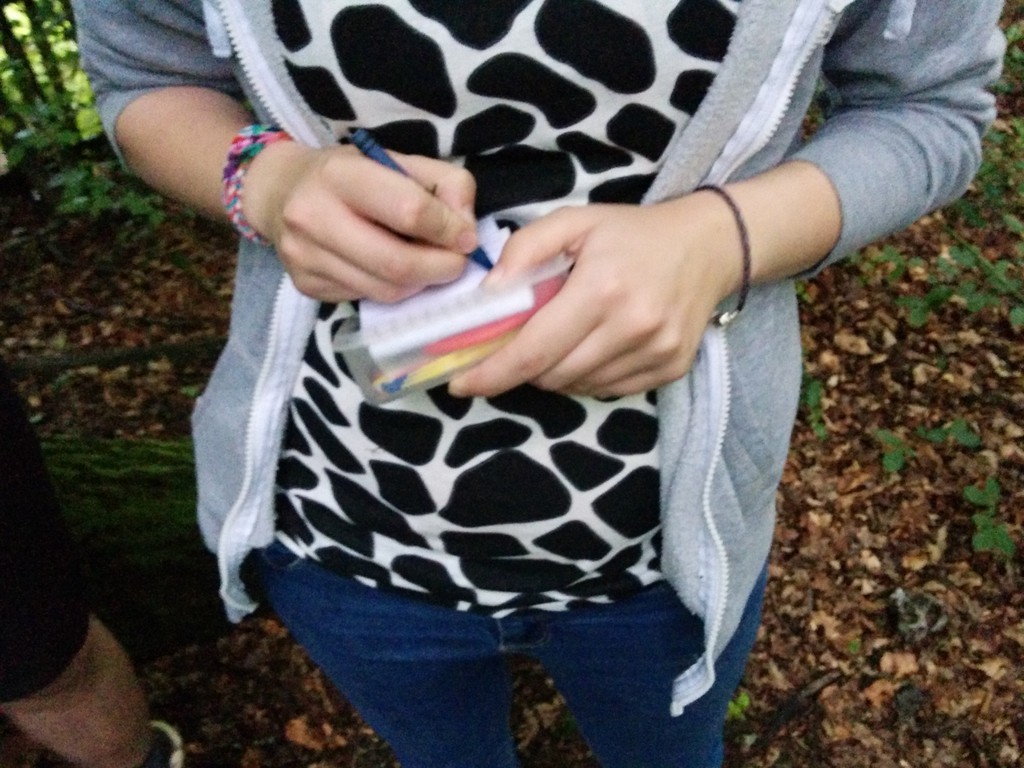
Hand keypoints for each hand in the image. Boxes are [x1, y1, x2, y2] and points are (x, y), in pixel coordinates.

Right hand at [242, 141, 480, 302]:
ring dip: (420, 284)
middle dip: (441, 268)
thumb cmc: (350, 174)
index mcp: (340, 174)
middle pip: (397, 263)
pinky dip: (394, 290)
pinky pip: (367, 299)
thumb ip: (444, 184)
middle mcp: (313, 216)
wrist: (280, 191)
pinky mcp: (306, 286)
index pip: (409, 211)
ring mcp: (305, 257)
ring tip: (429, 266)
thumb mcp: (398, 161)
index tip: (466, 237)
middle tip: (457, 263)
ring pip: (385, 291)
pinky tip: (395, 272)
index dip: (448, 229)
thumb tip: (466, 228)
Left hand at [448, 194, 742, 398]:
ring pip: (577, 386)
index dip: (492, 373)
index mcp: (603, 289)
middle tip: (511, 348)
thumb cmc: (634, 233)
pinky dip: (585, 377)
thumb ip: (527, 247)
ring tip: (560, 338)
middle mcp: (632, 327)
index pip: (534, 350)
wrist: (710, 245)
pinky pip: (607, 390)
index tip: (461, 384)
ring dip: (553, 373)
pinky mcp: (669, 369)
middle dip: (521, 369)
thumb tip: (490, 292)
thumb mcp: (576, 221)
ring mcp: (655, 353)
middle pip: (552, 375)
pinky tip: (590, 346)